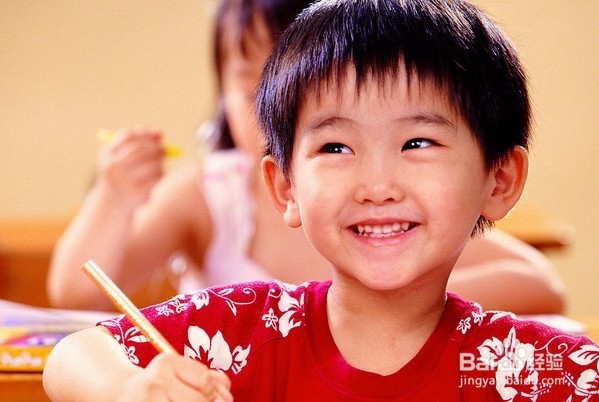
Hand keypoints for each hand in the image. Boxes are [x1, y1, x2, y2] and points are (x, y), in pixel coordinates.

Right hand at [96, 128, 165, 208]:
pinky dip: (160, 175)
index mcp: (106, 155)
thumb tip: (159, 133)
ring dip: (159, 163)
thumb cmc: (122, 174)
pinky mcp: (138, 193)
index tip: (156, 137)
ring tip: (157, 166)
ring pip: (152, 164)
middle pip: (141, 150)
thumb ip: (139, 141)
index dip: (145, 135)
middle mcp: (112, 168)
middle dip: (156, 148)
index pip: (129, 136)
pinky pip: (157, 178)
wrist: (114, 203)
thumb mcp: (123, 156)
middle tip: (163, 150)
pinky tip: (155, 178)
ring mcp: (125, 182)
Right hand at [116, 353, 232, 401]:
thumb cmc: (161, 383)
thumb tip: (228, 396)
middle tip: (204, 401)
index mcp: (166, 363)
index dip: (214, 391)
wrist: (122, 393)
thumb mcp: (180, 372)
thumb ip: (209, 378)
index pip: (204, 380)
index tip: (209, 394)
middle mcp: (155, 382)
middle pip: (198, 401)